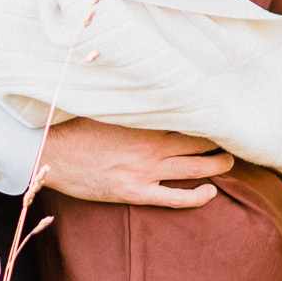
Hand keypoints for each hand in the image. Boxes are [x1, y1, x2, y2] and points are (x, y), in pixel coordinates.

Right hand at [37, 118, 233, 207]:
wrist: (49, 153)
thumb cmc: (73, 125)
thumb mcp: (105, 105)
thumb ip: (131, 100)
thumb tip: (146, 82)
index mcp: (144, 121)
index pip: (188, 117)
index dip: (208, 117)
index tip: (220, 113)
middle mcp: (150, 146)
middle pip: (198, 143)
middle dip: (219, 142)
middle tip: (232, 139)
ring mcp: (144, 171)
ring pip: (194, 169)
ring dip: (216, 166)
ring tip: (228, 162)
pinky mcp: (135, 192)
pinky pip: (175, 198)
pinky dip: (197, 196)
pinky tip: (210, 192)